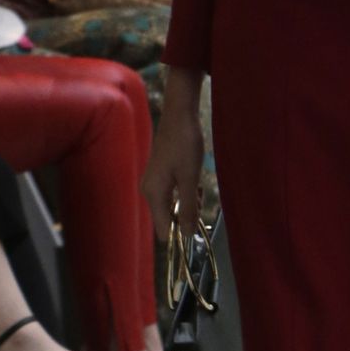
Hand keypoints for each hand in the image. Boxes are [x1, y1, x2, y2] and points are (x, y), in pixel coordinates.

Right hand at [145, 69, 205, 244]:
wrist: (179, 114)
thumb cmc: (185, 145)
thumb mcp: (190, 179)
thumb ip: (188, 208)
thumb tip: (187, 234)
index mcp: (153, 194)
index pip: (162, 228)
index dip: (178, 236)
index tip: (197, 236)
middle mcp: (149, 190)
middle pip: (167, 217)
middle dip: (186, 215)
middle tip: (201, 199)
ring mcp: (153, 181)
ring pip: (172, 204)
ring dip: (188, 201)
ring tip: (199, 186)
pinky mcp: (160, 174)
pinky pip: (173, 192)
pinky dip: (186, 191)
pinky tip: (195, 181)